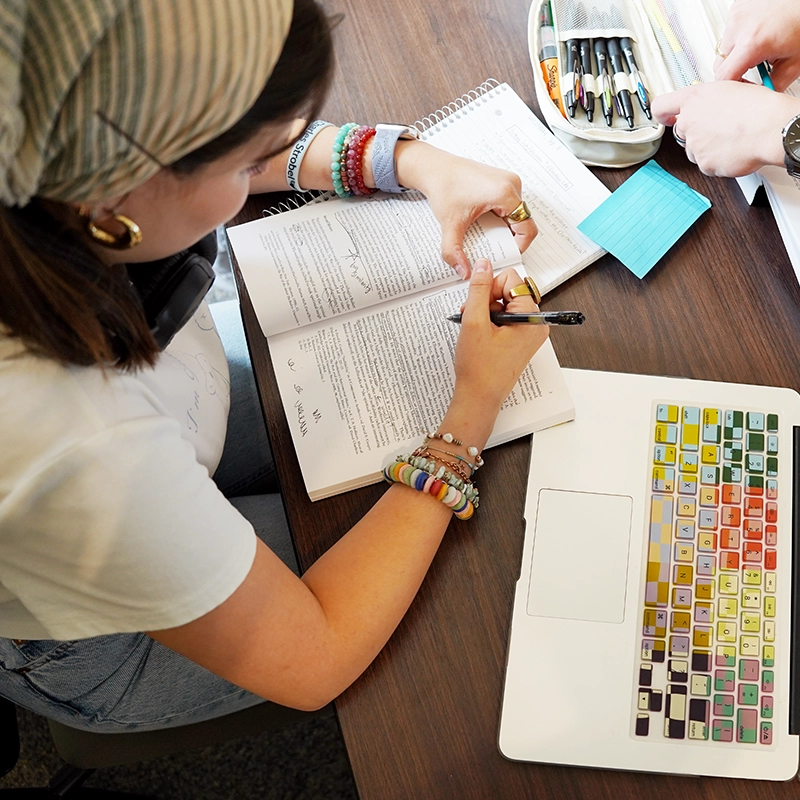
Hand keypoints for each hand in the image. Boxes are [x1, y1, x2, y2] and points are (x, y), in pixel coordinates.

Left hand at [395, 142, 537, 278]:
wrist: (435, 168)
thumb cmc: (444, 185)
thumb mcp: (450, 224)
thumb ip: (454, 251)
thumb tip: (464, 272)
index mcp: (504, 193)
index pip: (528, 228)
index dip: (520, 246)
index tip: (506, 254)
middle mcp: (511, 184)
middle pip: (522, 221)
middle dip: (509, 237)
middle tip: (492, 246)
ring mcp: (509, 180)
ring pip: (516, 214)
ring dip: (505, 227)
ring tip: (486, 233)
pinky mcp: (503, 180)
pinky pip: (510, 204)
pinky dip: (501, 216)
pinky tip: (484, 221)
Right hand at [451, 261, 547, 422]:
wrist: (479, 397)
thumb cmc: (479, 368)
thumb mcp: (474, 322)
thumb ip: (479, 289)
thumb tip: (483, 264)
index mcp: (530, 318)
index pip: (512, 279)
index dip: (490, 288)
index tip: (478, 305)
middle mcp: (535, 323)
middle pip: (509, 290)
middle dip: (487, 300)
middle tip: (472, 318)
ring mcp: (529, 332)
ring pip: (505, 303)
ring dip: (486, 311)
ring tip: (474, 329)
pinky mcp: (521, 339)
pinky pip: (506, 317)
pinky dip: (490, 321)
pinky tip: (480, 335)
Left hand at [652, 82, 799, 175]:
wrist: (771, 128)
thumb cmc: (758, 107)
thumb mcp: (732, 88)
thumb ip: (710, 97)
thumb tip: (710, 102)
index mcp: (694, 98)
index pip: (661, 106)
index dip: (662, 114)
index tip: (665, 118)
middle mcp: (689, 122)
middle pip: (681, 131)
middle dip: (695, 131)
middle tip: (717, 128)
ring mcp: (694, 145)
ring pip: (693, 149)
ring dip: (706, 147)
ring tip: (730, 138)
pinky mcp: (703, 164)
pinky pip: (706, 164)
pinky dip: (717, 160)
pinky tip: (733, 150)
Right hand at [715, 0, 799, 90]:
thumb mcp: (794, 63)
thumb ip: (772, 86)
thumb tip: (759, 97)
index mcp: (752, 43)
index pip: (723, 78)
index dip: (732, 87)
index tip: (742, 87)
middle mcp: (739, 26)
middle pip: (720, 63)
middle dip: (735, 68)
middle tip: (755, 66)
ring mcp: (736, 15)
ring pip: (724, 47)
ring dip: (737, 51)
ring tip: (760, 45)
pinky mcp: (737, 7)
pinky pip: (730, 31)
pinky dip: (740, 35)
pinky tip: (758, 31)